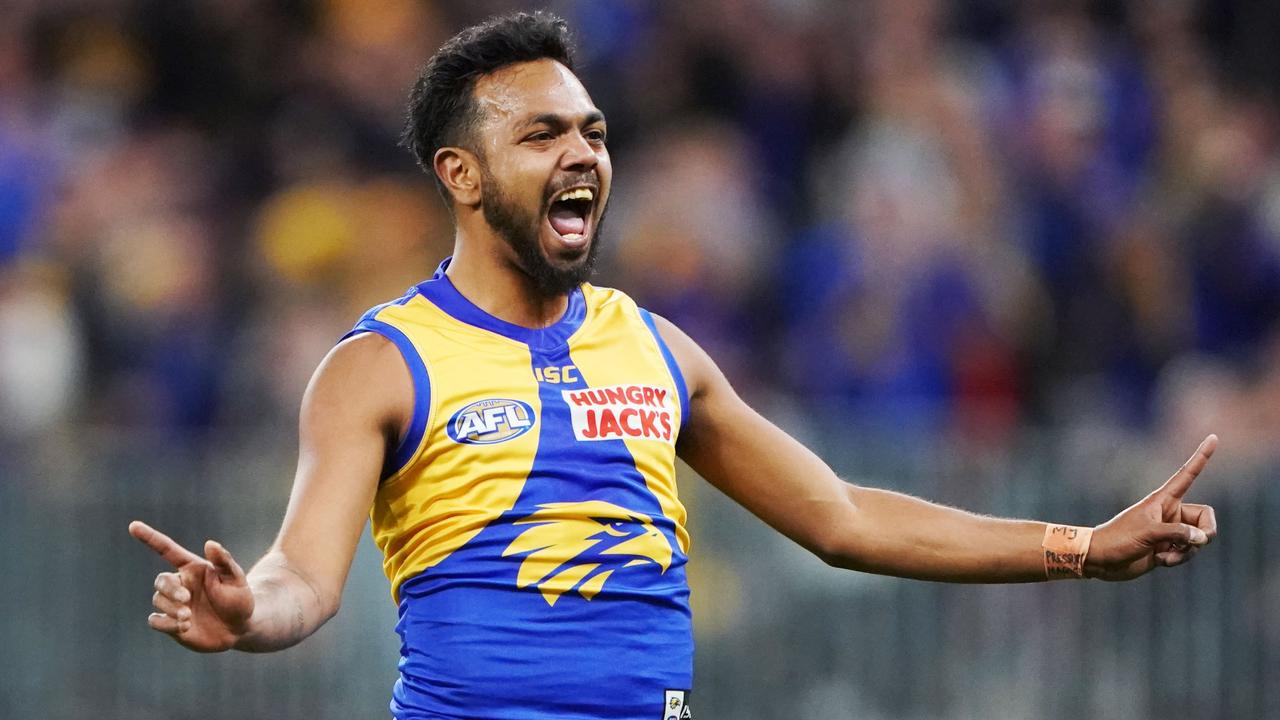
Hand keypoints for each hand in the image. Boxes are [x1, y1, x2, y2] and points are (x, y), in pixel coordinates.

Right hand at [129, 520, 254, 651]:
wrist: (239, 628)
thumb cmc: (239, 599)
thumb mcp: (236, 579)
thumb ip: (223, 562)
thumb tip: (210, 543)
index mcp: (192, 568)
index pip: (167, 550)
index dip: (150, 537)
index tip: (133, 525)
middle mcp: (180, 584)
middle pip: (161, 580)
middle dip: (170, 589)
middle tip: (187, 599)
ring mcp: (174, 604)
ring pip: (157, 600)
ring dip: (171, 608)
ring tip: (188, 617)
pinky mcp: (170, 623)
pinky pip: (155, 620)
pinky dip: (166, 624)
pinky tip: (184, 627)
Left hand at [1085, 435, 1218, 580]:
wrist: (1101, 560)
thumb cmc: (1118, 539)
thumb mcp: (1147, 533)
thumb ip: (1177, 534)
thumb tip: (1202, 538)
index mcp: (1163, 500)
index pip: (1187, 475)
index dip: (1201, 457)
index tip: (1213, 437)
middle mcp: (1170, 513)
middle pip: (1205, 519)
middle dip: (1206, 533)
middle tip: (1196, 543)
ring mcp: (1170, 531)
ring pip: (1199, 539)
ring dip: (1188, 551)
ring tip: (1164, 556)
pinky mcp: (1169, 548)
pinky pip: (1189, 552)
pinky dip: (1180, 559)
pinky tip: (1161, 561)